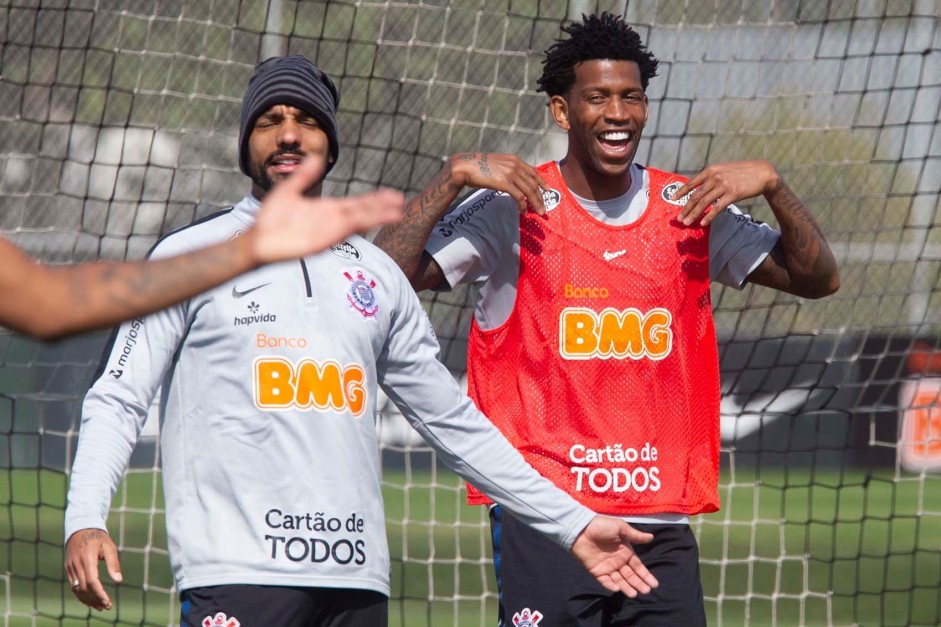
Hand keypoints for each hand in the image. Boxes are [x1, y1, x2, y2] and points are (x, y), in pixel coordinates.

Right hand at [65, 528, 122, 610]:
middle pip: (84, 588)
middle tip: (106, 607)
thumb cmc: (98, 538)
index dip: (100, 594)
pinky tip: (89, 600)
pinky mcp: (68, 569)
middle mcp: (76, 565)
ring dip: (88, 600)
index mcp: (87, 558)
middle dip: (95, 599)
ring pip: (77, 589)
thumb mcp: (109, 547)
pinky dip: (81, 595)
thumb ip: (113, 563)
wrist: (80, 529)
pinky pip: (73, 586)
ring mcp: (70, 568)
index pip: (92, 581)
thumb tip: (118, 581)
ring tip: (99, 607)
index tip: (108, 602)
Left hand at [250, 156, 405, 263]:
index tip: (392, 195)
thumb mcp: (289, 190)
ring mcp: (329, 230)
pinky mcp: (323, 240)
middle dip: (382, 207)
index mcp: (327, 209)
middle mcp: (332, 220)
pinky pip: (343, 230)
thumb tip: (314, 157)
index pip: (357, 203)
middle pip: (363, 211)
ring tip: (397, 213)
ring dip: (377, 217)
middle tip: (401, 201)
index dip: (375, 200)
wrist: (257, 239)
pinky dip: (359, 225)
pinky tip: (371, 220)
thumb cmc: (269, 219)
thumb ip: (303, 176)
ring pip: (359, 221)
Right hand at [448, 153, 549, 214]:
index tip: (547, 189)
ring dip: (535, 203)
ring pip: (529, 191)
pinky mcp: (504, 183)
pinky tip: (523, 212)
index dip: (541, 182)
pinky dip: (523, 205)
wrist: (466, 166)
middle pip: (533, 183)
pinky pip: (519, 197)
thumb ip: (507, 169)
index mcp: (515, 160)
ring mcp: (510, 174)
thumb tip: (512, 179)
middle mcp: (515, 165)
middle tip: (544, 207)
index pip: (533, 172)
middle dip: (541, 197)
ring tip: (538, 212)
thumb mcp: (497, 163)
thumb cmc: (478, 166)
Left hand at [571, 516, 658, 597]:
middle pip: (630, 575)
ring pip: (620, 580)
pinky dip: (611, 585)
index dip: (645, 575)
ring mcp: (607, 567)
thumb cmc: (601, 525)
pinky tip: (617, 588)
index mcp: (625, 552)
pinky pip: (605, 580)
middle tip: (646, 591)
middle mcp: (618, 561)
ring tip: (634, 594)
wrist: (581, 528)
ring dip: (627, 587)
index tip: (654, 584)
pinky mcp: (597, 571)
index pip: (638, 566)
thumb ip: (634, 535)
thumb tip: (651, 537)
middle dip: (638, 583)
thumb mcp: (620, 528)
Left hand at [673, 160, 780, 226]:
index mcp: (711, 170)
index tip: (672, 199)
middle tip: (678, 218)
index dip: (681, 192)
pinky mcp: (733, 194)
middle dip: (685, 208)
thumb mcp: (724, 170)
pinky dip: (709, 216)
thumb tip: (698, 188)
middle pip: (696, 195)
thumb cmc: (742, 173)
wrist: (763, 173)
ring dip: (693, 214)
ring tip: (686, 223)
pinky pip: (717, 207)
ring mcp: (724, 185)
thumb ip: (711, 177)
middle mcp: (715, 177)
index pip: (692, 183)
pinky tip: (703, 223)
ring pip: (704, 203)